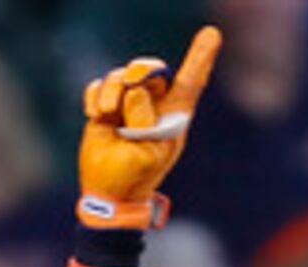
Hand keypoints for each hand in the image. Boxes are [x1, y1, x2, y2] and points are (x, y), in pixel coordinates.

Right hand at [75, 25, 219, 230]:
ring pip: (121, 77)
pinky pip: (99, 85)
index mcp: (173, 117)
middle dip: (141, 71)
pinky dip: (94, 95)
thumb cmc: (135, 176)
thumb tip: (134, 92)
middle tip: (130, 83)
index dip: (200, 57)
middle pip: (152, 69)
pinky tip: (95, 115)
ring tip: (106, 115)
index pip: (190, 82)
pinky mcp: (106, 107)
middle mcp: (153, 106)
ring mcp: (128, 105)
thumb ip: (145, 122)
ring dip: (112, 92)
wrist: (109, 192)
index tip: (212, 34)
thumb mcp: (149, 153)